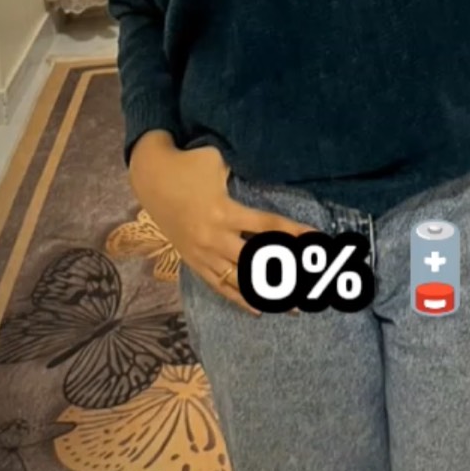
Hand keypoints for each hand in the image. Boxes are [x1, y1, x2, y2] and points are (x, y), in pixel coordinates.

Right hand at [130, 138, 310, 315]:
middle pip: (256, 263)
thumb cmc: (190, 165)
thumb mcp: (219, 162)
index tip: (318, 241)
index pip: (269, 227)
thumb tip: (273, 172)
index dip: (296, 234)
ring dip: (265, 294)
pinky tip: (258, 309)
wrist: (151, 178)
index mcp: (224, 212)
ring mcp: (202, 253)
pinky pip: (217, 285)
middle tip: (310, 288)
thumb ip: (244, 174)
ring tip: (292, 307)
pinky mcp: (193, 261)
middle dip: (285, 275)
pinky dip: (237, 298)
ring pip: (238, 280)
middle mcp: (215, 237)